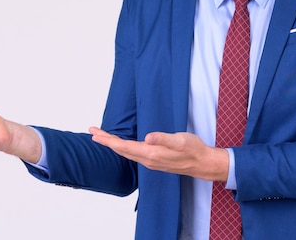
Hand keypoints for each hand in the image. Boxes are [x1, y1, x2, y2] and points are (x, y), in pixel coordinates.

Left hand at [89, 127, 228, 181]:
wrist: (202, 163)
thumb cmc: (193, 149)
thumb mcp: (181, 140)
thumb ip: (164, 138)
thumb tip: (148, 137)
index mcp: (151, 153)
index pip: (124, 146)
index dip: (108, 140)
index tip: (96, 134)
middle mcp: (148, 160)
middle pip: (121, 150)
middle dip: (106, 141)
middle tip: (93, 132)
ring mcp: (150, 161)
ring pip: (126, 153)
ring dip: (113, 145)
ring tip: (103, 137)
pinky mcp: (154, 160)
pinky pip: (133, 154)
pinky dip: (123, 148)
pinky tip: (122, 144)